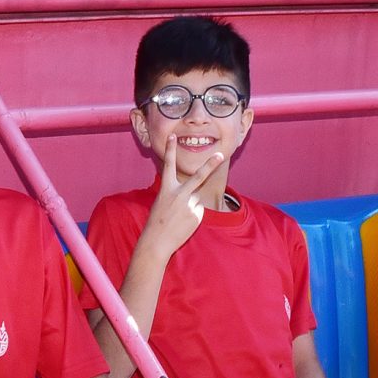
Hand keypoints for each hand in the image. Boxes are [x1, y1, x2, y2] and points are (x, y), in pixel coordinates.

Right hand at [140, 135, 224, 260]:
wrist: (157, 242)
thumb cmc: (157, 221)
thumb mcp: (162, 203)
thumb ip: (177, 194)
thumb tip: (195, 196)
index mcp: (166, 189)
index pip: (169, 165)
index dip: (170, 149)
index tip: (173, 136)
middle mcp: (179, 194)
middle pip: (198, 176)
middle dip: (210, 164)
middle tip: (221, 154)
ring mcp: (190, 205)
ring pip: (196, 198)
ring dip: (190, 206)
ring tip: (178, 218)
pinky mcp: (197, 215)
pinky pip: (198, 210)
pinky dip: (192, 215)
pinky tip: (183, 223)